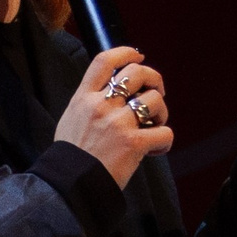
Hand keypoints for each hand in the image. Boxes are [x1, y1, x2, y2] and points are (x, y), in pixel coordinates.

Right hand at [57, 47, 174, 187]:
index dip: (125, 52)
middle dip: (154, 79)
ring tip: (155, 126)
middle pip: (137, 72)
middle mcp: (102, 105)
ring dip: (162, 112)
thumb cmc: (71, 158)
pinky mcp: (133, 142)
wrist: (70, 184)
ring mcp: (118, 123)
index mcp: (84, 98)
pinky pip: (165, 132)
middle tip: (157, 93)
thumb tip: (110, 97)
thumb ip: (88, 105)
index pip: (104, 61)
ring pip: (155, 100)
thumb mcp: (70, 120)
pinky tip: (155, 150)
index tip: (138, 55)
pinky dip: (165, 141)